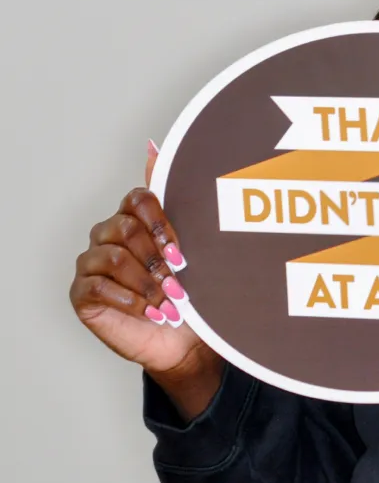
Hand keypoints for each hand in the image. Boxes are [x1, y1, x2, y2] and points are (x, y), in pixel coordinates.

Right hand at [69, 142, 223, 417]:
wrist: (187, 338)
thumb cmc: (192, 288)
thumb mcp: (192, 241)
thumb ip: (171, 194)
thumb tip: (152, 145)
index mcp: (135, 217)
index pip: (137, 198)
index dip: (161, 222)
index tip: (182, 250)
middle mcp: (108, 234)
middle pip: (126, 227)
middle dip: (157, 256)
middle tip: (179, 279)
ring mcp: (91, 263)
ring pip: (113, 256)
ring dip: (147, 281)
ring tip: (168, 300)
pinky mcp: (82, 293)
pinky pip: (96, 286)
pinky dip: (129, 299)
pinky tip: (149, 310)